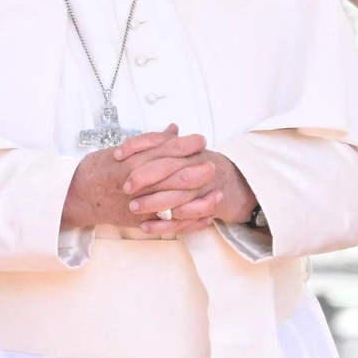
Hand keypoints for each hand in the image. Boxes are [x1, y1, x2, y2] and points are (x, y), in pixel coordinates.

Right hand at [63, 125, 208, 230]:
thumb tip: (174, 130)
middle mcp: (137, 183)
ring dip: (198, 195)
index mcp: (132, 162)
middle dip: (196, 169)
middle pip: (174, 175)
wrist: (76, 196)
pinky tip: (204, 214)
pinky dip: (189, 219)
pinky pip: (170, 221)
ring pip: (175, 199)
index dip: (186, 145)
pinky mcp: (141, 220)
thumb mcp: (119, 150)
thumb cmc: (95, 170)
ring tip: (215, 189)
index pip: (165, 151)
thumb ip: (149, 142)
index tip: (200, 141)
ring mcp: (139, 203)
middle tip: (212, 163)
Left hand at [117, 134, 257, 235]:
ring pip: (178, 196)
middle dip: (145, 177)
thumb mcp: (185, 152)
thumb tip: (151, 131)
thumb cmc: (203, 166)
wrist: (240, 184)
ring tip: (133, 208)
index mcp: (189, 149)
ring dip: (153, 203)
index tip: (118, 155)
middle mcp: (198, 165)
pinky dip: (165, 225)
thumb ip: (166, 142)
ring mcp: (204, 189)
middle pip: (170, 168)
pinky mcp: (206, 210)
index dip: (138, 146)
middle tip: (125, 187)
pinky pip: (185, 220)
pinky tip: (146, 226)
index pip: (162, 142)